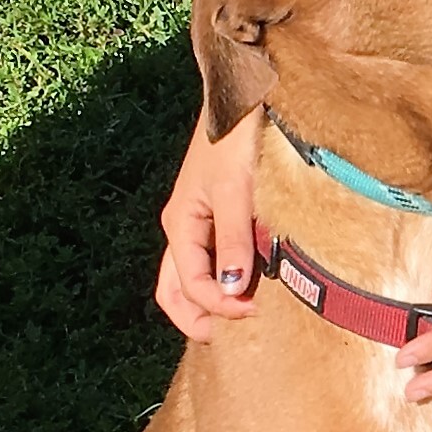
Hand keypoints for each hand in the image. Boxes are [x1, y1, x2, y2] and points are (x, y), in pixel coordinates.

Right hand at [154, 109, 260, 340]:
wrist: (245, 94)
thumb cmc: (235, 137)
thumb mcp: (236, 191)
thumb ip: (233, 241)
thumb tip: (232, 291)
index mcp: (180, 223)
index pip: (189, 284)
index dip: (217, 307)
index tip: (253, 312)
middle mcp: (186, 227)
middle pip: (176, 288)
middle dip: (198, 317)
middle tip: (230, 337)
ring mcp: (202, 220)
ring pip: (194, 274)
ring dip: (213, 299)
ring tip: (244, 315)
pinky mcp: (223, 212)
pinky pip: (217, 256)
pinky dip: (229, 276)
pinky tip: (255, 282)